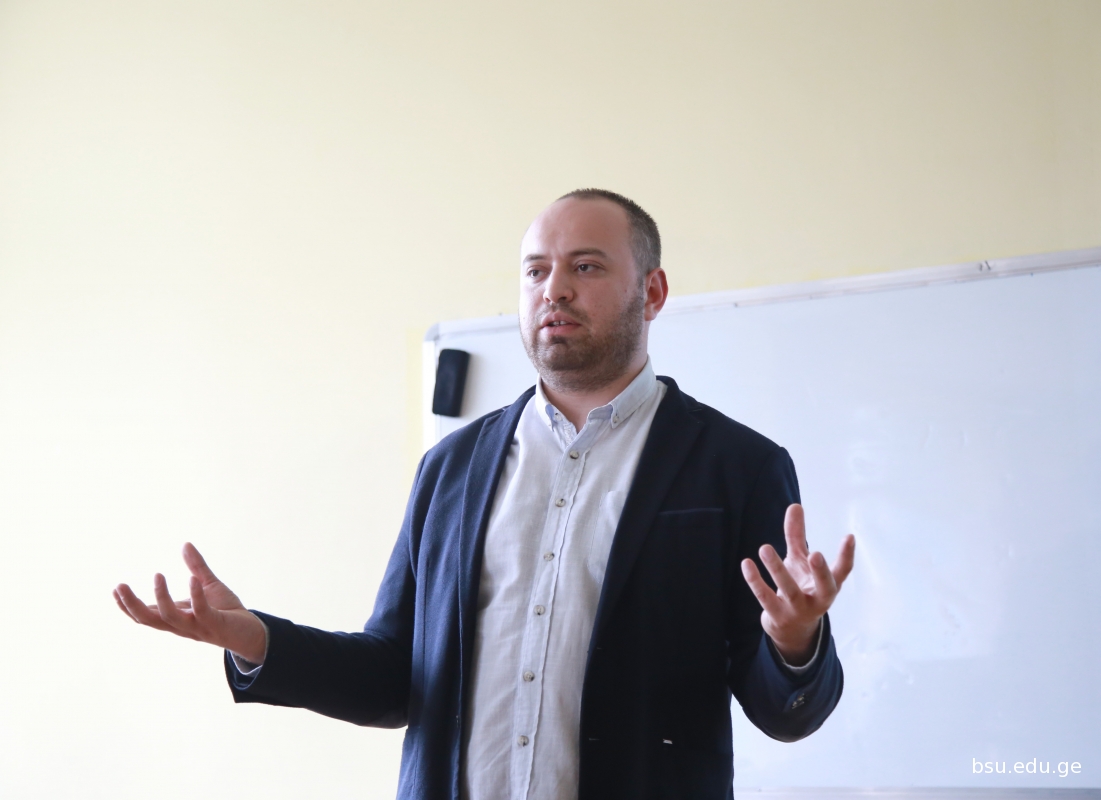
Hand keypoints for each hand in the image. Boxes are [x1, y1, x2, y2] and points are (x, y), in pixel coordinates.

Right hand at [114, 542, 267, 664]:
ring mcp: (197, 626)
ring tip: (157, 575)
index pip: (146, 615)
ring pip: (170, 617)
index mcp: (176, 617)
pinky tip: (192, 580)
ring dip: (161, 597)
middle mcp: (182, 625)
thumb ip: (196, 567)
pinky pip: (201, 612)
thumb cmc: (227, 612)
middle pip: (149, 619)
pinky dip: (195, 596)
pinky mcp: (215, 624)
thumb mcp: (209, 586)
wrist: (253, 633)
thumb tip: (185, 544)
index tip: (115, 588)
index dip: (128, 605)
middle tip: (119, 586)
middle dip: (132, 604)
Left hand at [741, 503, 854, 665]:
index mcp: (828, 586)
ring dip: (777, 569)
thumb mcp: (799, 562)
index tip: (849, 537)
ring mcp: (798, 610)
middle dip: (820, 572)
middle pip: (824, 588)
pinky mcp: (777, 616)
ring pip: (789, 590)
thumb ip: (796, 536)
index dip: (847, 555)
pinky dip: (755, 581)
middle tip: (814, 553)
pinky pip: (765, 597)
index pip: (842, 572)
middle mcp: (818, 600)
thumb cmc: (799, 587)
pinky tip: (746, 563)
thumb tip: (795, 505)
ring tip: (765, 548)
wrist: (790, 629)